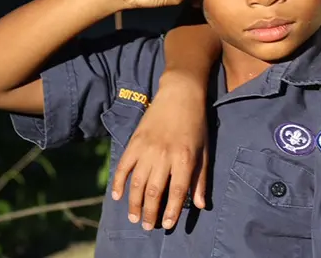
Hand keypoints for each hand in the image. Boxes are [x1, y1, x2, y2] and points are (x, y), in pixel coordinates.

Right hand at [111, 73, 208, 230]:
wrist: (180, 95)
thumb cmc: (196, 124)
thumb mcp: (204, 150)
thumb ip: (201, 178)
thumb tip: (200, 204)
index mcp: (185, 158)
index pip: (177, 191)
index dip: (171, 211)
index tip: (167, 225)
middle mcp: (164, 156)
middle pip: (155, 191)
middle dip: (150, 212)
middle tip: (147, 226)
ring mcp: (147, 149)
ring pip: (137, 183)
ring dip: (134, 203)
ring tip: (134, 217)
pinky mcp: (134, 142)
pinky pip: (123, 167)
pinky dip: (118, 183)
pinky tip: (117, 196)